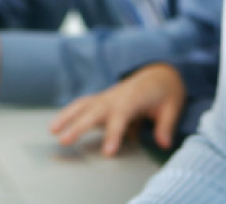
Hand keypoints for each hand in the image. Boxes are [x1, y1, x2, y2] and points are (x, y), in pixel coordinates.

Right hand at [49, 63, 185, 155]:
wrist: (159, 74)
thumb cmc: (165, 92)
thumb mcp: (173, 106)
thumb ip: (165, 125)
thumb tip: (164, 143)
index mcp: (134, 97)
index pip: (121, 116)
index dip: (113, 133)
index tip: (107, 151)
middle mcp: (117, 96)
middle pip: (95, 111)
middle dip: (79, 126)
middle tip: (65, 141)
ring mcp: (107, 96)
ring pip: (83, 104)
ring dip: (66, 116)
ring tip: (52, 131)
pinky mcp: (102, 99)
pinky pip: (83, 104)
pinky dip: (68, 112)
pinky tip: (56, 125)